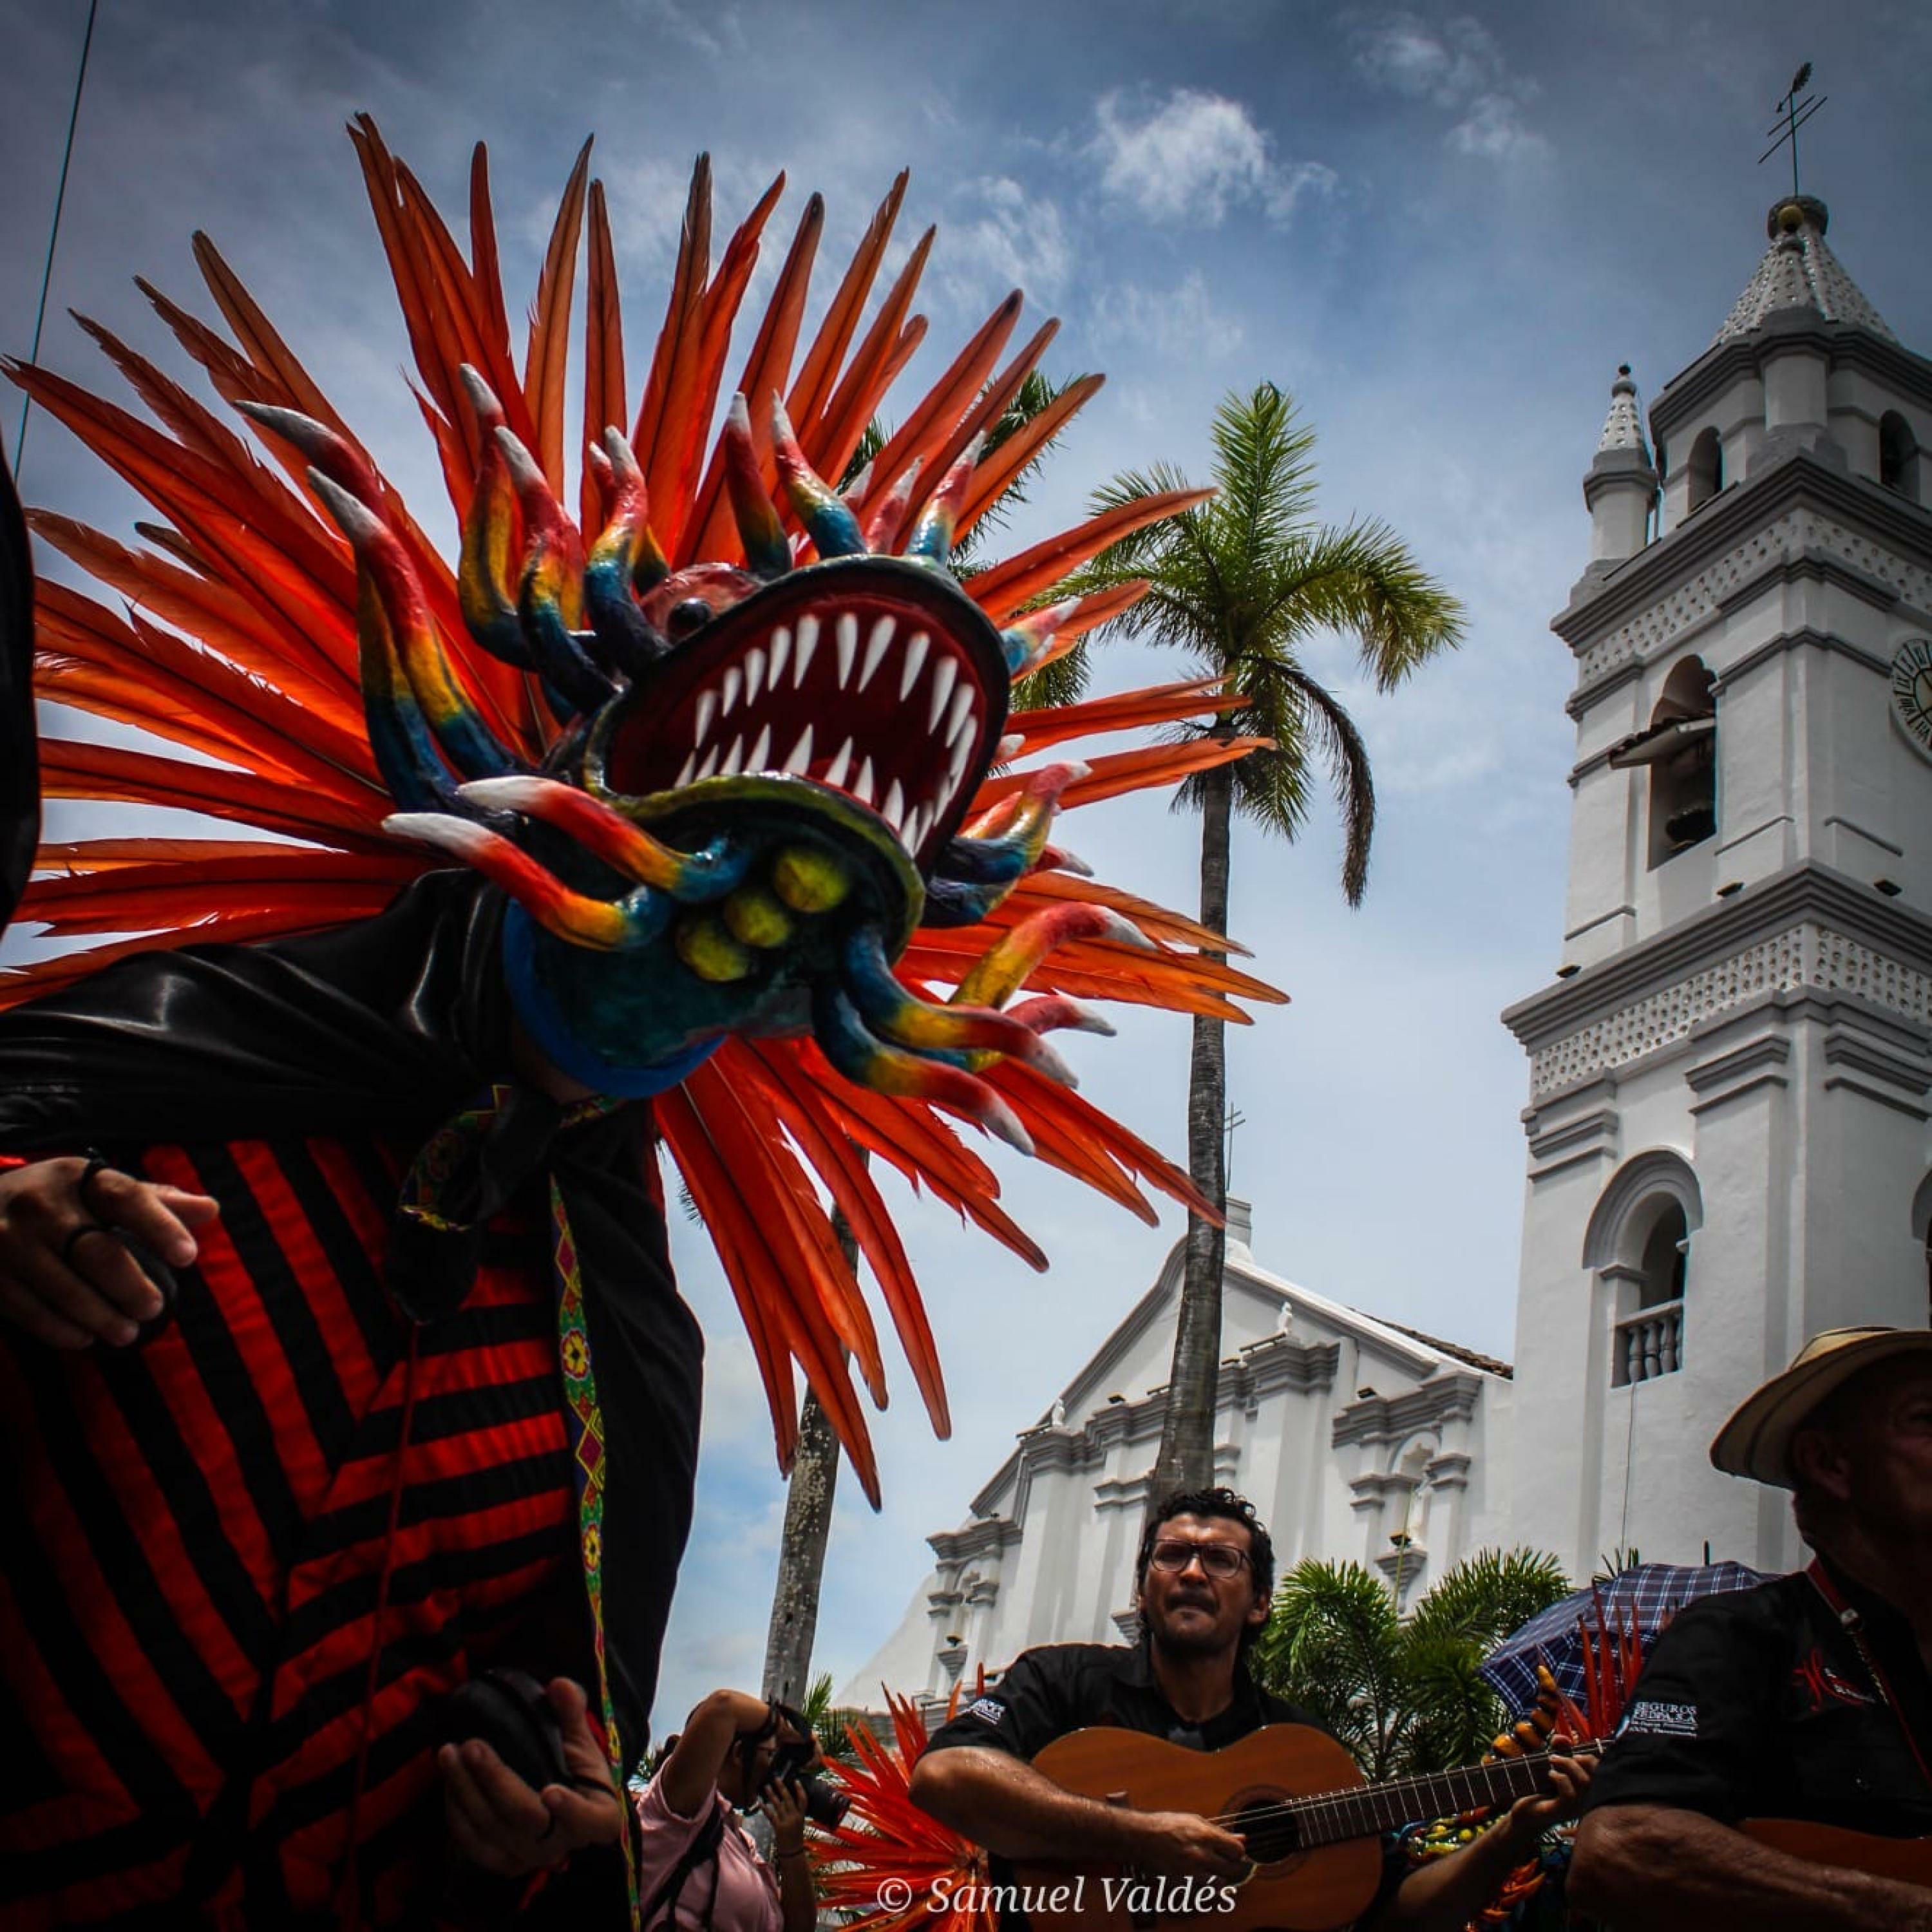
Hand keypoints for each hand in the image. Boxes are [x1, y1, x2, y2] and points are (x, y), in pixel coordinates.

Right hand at [0, 1157, 217, 1348]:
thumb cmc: (57, 1202)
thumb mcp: (100, 1190)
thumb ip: (155, 1201)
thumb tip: (211, 1210)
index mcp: (77, 1177)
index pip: (128, 1198)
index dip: (161, 1226)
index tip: (188, 1257)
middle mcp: (40, 1204)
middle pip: (98, 1253)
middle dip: (132, 1287)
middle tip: (154, 1308)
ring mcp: (8, 1239)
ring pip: (65, 1288)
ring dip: (101, 1317)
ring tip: (128, 1333)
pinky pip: (28, 1309)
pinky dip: (60, 1329)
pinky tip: (84, 1338)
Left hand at [440, 1677, 624, 1877]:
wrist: (562, 1803)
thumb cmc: (577, 1770)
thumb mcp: (582, 1740)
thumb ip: (572, 1713)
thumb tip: (558, 1685)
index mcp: (597, 1814)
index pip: (590, 1820)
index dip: (572, 1810)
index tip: (550, 1791)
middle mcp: (563, 1843)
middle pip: (526, 1818)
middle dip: (495, 1780)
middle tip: (471, 1746)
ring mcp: (530, 1857)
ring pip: (492, 1829)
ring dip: (465, 1791)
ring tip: (448, 1754)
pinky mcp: (503, 1863)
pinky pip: (473, 1844)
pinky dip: (457, 1814)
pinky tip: (448, 1782)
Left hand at [763, 1776, 807, 1855]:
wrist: (792, 1852)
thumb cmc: (795, 1837)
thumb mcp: (798, 1824)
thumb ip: (794, 1813)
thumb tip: (786, 1801)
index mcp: (801, 1816)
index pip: (803, 1800)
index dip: (800, 1790)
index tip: (796, 1780)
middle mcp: (795, 1817)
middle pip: (789, 1799)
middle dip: (782, 1788)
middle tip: (776, 1779)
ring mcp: (786, 1822)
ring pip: (778, 1805)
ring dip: (771, 1795)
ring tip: (766, 1787)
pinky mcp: (778, 1827)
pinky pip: (771, 1815)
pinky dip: (765, 1808)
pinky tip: (760, 1802)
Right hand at [1128, 1809, 1252, 1880]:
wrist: (1140, 1837)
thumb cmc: (1167, 1825)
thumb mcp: (1195, 1821)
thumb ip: (1220, 1832)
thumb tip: (1243, 1839)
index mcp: (1205, 1836)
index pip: (1237, 1851)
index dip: (1235, 1852)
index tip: (1230, 1851)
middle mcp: (1200, 1856)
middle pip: (1232, 1869)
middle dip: (1229, 1865)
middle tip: (1219, 1860)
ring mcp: (1191, 1873)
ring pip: (1220, 1884)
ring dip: (1217, 1877)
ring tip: (1207, 1867)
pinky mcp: (1182, 1885)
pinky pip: (1204, 1893)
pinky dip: (1205, 1887)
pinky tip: (1198, 1876)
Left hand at [1503, 1747, 1591, 1846]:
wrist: (1526, 1811)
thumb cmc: (1542, 1788)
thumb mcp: (1553, 1767)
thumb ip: (1560, 1750)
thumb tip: (1563, 1738)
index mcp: (1589, 1790)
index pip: (1604, 1774)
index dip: (1593, 1758)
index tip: (1574, 1752)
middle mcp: (1587, 1801)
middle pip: (1599, 1776)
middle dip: (1583, 1759)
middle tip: (1563, 1756)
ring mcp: (1576, 1808)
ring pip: (1584, 1782)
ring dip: (1568, 1765)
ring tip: (1552, 1761)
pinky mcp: (1562, 1812)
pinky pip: (1569, 1794)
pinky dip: (1559, 1778)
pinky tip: (1550, 1775)